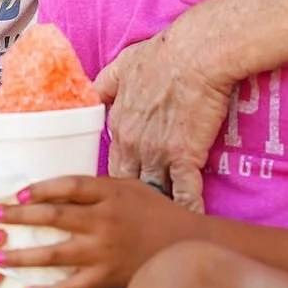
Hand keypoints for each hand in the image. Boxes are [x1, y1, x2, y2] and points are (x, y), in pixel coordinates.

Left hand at [0, 171, 190, 287]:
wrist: (185, 248)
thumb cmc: (154, 214)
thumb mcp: (129, 188)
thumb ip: (96, 187)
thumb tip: (54, 186)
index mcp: (110, 194)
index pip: (69, 186)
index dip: (40, 188)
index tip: (15, 193)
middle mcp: (105, 221)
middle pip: (54, 216)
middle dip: (18, 217)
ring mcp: (105, 251)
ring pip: (55, 254)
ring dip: (22, 256)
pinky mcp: (107, 277)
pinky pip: (72, 287)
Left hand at [97, 27, 233, 208]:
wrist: (196, 53)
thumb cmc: (162, 55)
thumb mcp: (122, 65)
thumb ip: (105, 83)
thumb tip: (91, 91)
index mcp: (119, 125)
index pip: (110, 166)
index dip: (113, 185)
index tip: (116, 199)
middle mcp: (133, 144)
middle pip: (126, 186)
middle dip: (130, 206)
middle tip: (133, 224)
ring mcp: (158, 153)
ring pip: (153, 193)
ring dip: (158, 210)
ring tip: (160, 234)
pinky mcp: (185, 156)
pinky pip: (185, 192)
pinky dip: (188, 209)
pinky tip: (190, 224)